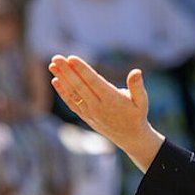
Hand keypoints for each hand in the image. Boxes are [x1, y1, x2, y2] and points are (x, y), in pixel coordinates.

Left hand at [49, 55, 163, 169]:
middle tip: (56, 57)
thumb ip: (137, 86)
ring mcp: (90, 112)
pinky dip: (63, 92)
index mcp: (111, 100)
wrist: (129, 137)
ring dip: (62, 79)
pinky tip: (55, 80)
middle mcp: (98, 106)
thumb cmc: (136, 114)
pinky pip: (71, 103)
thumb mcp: (142, 101)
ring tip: (52, 65)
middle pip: (79, 86)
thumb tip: (136, 71)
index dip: (82, 70)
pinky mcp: (85, 116)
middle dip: (67, 71)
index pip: (93, 82)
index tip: (71, 58)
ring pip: (73, 93)